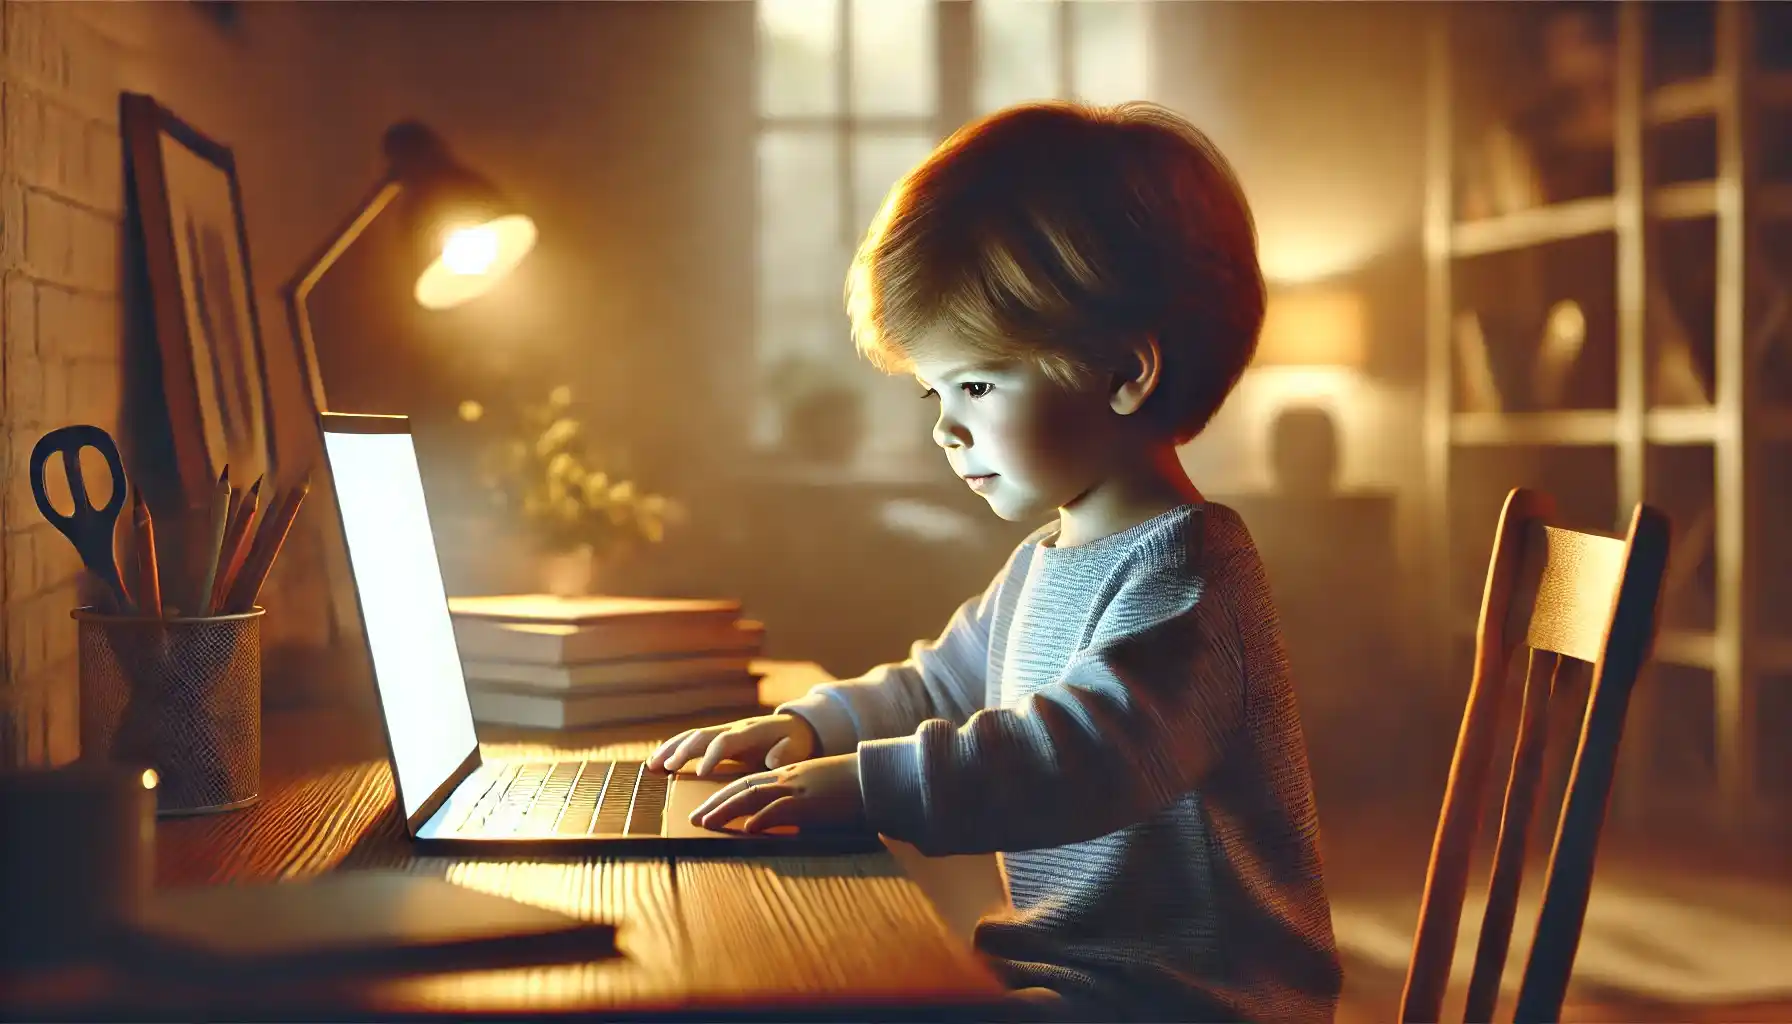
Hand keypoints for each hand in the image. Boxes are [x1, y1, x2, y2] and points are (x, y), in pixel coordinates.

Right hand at [647, 712, 819, 775]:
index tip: (702, 773)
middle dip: (683, 751)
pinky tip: (656, 763)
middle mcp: (733, 728)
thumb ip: (786, 753)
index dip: (713, 755)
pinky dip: (672, 749)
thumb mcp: (797, 748)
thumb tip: (772, 760)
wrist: (794, 727)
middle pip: (702, 736)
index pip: (726, 741)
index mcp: (751, 732)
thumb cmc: (796, 742)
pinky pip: (691, 741)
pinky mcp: (717, 738)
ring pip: (692, 736)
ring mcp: (723, 731)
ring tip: (652, 765)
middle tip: (667, 769)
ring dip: (671, 749)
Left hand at [689, 753, 865, 833]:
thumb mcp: (819, 792)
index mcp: (791, 775)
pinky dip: (761, 818)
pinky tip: (747, 829)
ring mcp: (799, 787)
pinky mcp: (812, 801)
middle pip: (743, 787)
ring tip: (706, 823)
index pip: (749, 782)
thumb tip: (781, 825)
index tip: (706, 810)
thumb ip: (799, 805)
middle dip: (715, 803)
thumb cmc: (854, 788)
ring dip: (726, 809)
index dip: (724, 795)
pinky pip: (780, 808)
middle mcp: (789, 777)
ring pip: (752, 795)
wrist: (879, 777)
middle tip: (694, 819)